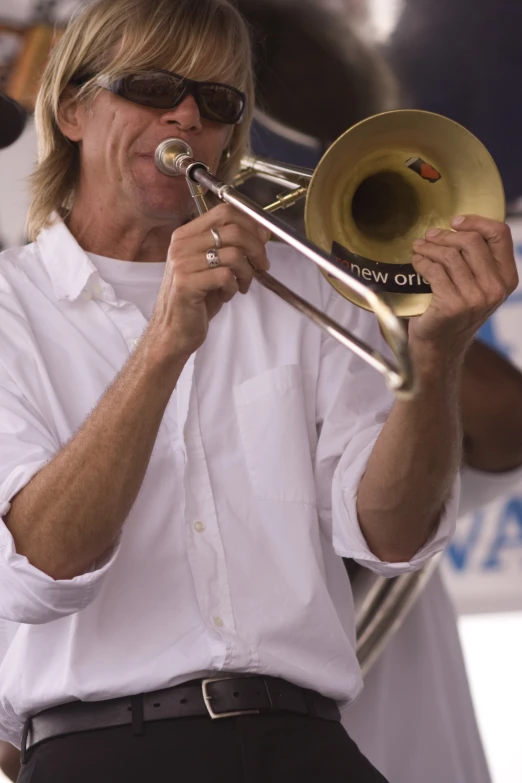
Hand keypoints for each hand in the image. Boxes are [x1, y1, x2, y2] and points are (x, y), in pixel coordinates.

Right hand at [147, 204, 270, 360]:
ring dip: (246, 273)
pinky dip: (233, 288)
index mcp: (186, 235)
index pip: (224, 212)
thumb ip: (231, 247)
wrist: (173, 330)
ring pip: (234, 255)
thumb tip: (261, 232)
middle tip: (261, 265)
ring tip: (240, 285)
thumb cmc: (195, 299)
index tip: (263, 238)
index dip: (250, 223)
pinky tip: (225, 295)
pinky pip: (226, 276)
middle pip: (233, 231)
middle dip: (256, 249)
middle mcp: (181, 245)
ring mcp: (182, 264)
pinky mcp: (186, 283)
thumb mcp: (212, 266)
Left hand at [409, 215, 517, 360]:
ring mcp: (475, 298)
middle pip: (472, 241)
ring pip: (450, 256)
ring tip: (419, 248)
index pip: (500, 235)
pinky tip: (416, 262)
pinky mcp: (453, 305)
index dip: (476, 221)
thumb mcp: (476, 286)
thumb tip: (458, 226)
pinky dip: (421, 262)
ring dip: (429, 248)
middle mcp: (495, 288)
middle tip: (429, 237)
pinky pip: (434, 271)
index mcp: (507, 279)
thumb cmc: (454, 312)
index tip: (455, 221)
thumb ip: (477, 261)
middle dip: (445, 235)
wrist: (439, 347)